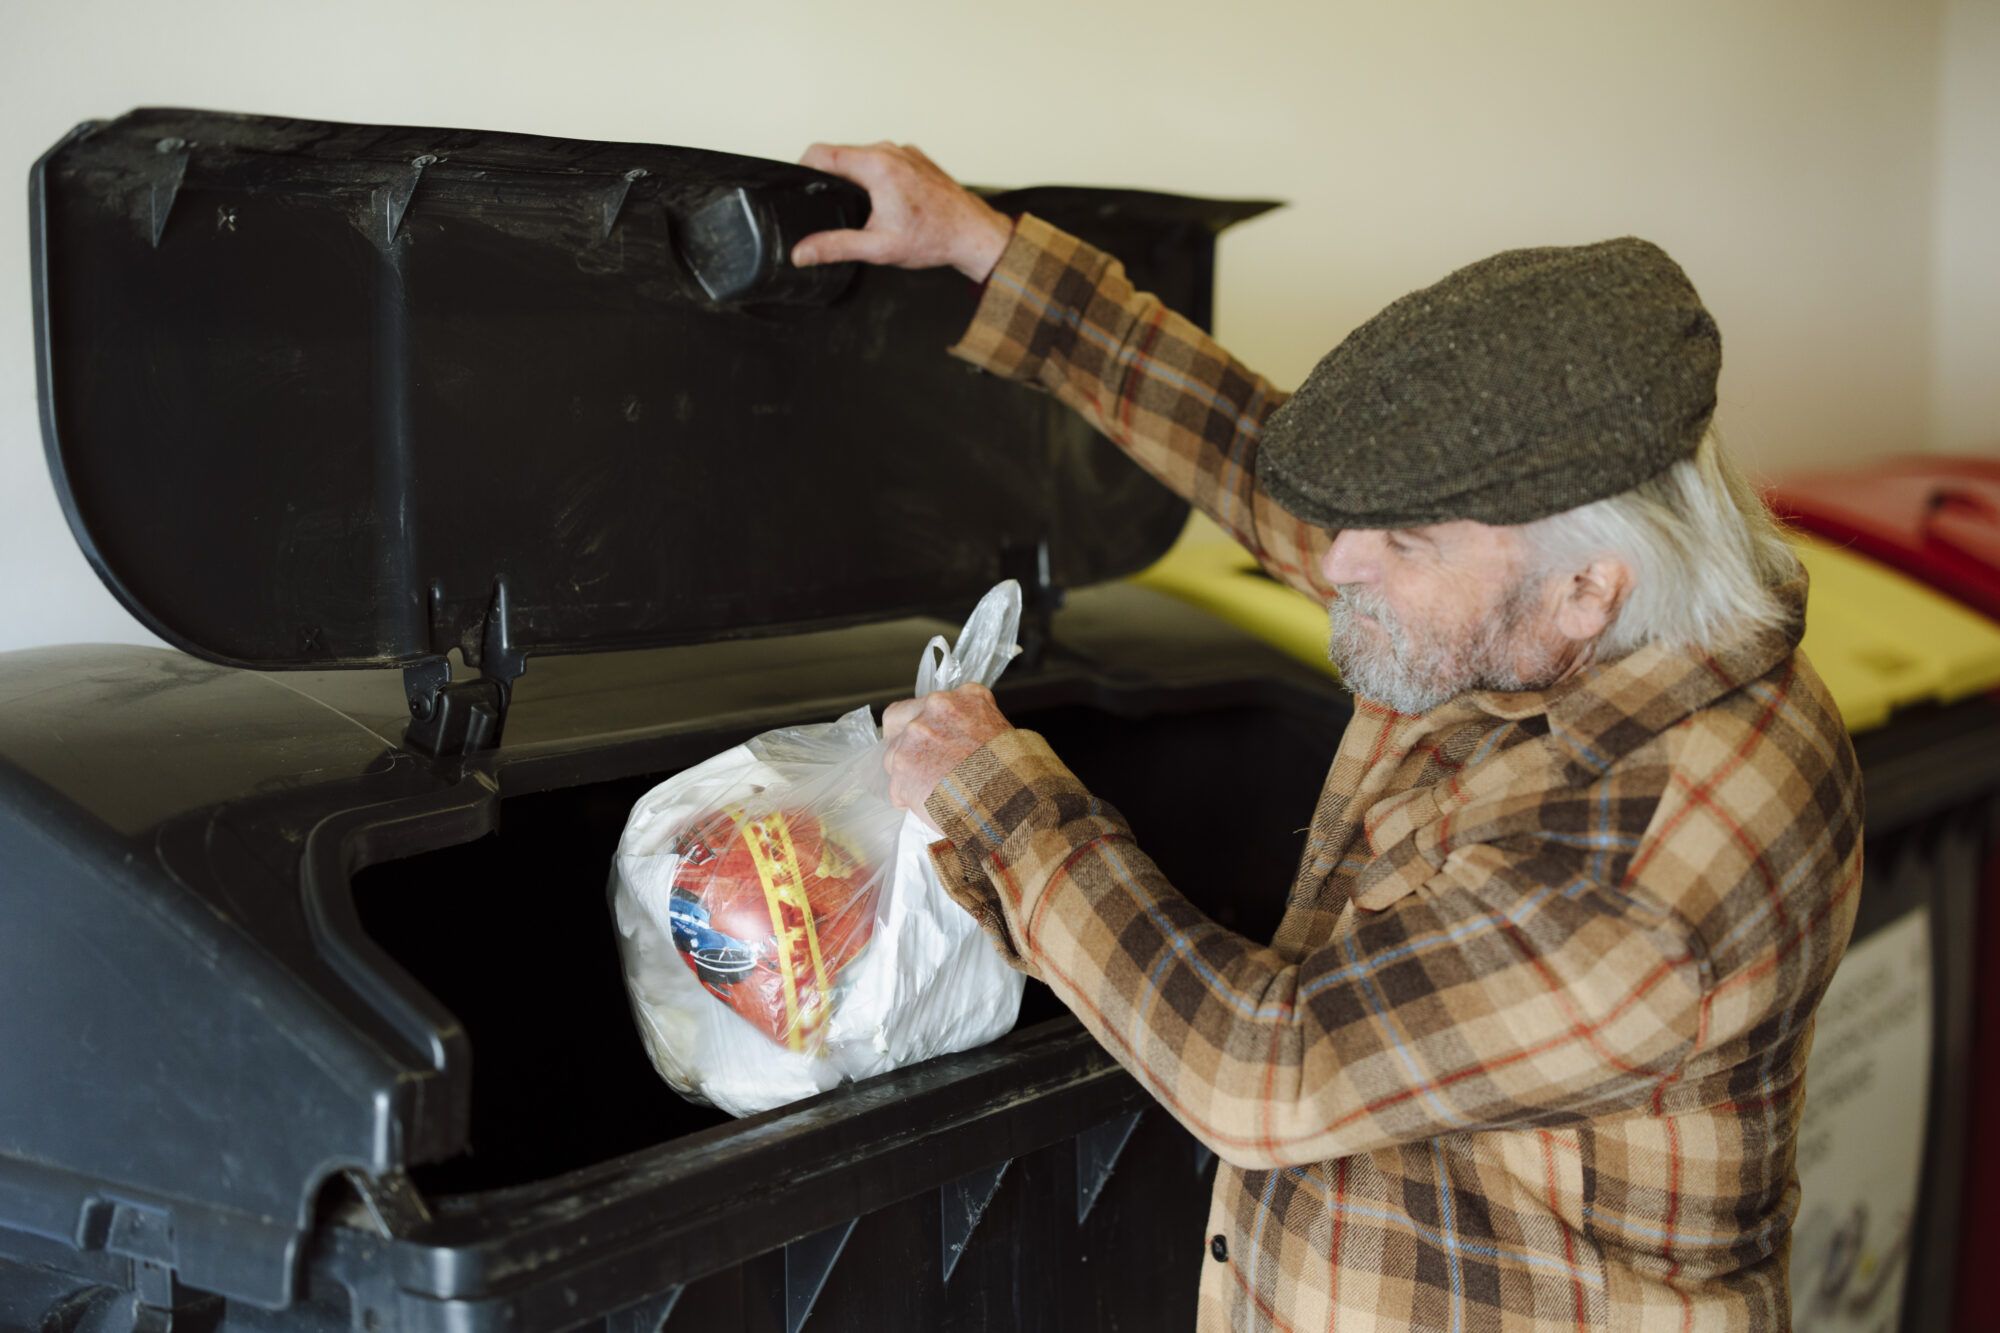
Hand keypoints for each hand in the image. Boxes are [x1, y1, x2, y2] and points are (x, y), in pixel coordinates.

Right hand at [792, 142, 1011, 281]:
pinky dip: (876, 175)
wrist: (973, 234)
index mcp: (876, 165)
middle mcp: (889, 150)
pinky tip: (885, 202)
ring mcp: (904, 151)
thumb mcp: (877, 248)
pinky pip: (884, 159)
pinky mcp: (915, 157)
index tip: (800, 187)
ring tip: (862, 208)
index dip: (802, 168)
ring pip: (863, 156)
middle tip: (832, 207)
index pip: (820, 152)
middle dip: (831, 178)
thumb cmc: (933, 239)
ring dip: (856, 177)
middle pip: (841, 154)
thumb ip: (834, 247)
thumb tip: (801, 252)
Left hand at [881, 683, 1012, 811]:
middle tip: (920, 763)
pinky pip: (898, 790)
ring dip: (908, 774)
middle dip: (904, 742)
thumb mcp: (999, 726)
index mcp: (954, 700)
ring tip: (935, 792)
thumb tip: (963, 735)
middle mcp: (929, 713)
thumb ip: (971, 721)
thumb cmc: (1012, 768)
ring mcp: (911, 741)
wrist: (1010, 798)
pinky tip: (935, 806)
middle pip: (897, 723)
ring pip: (894, 757)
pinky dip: (912, 800)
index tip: (928, 739)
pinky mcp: (902, 773)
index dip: (922, 722)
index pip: (922, 704)